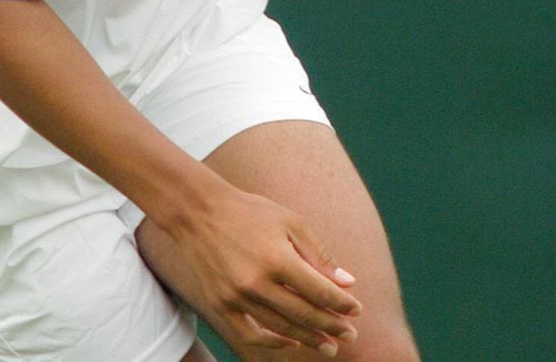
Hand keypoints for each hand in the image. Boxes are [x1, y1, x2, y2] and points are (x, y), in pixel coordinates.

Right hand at [139, 179, 360, 355]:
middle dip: (331, 326)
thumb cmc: (250, 212)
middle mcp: (257, 282)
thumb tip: (348, 283)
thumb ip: (318, 254)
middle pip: (303, 314)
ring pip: (281, 329)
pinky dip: (272, 345)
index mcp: (278, 257)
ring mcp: (236, 297)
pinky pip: (249, 337)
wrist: (199, 212)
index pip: (319, 291)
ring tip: (327, 344)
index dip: (341, 304)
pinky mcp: (219, 306)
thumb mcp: (289, 221)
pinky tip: (291, 343)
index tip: (356, 311)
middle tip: (350, 335)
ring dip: (308, 339)